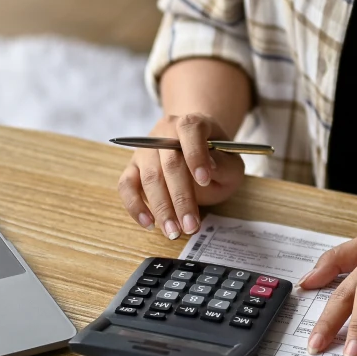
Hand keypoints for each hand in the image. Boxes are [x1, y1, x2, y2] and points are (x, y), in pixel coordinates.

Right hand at [117, 112, 244, 239]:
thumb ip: (224, 165)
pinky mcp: (132, 168)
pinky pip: (126, 186)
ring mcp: (145, 150)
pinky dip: (135, 206)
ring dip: (161, 208)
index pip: (190, 130)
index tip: (204, 179)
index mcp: (192, 124)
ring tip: (174, 231)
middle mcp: (164, 133)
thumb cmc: (215, 160)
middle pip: (169, 162)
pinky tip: (149, 224)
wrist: (196, 152)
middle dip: (181, 197)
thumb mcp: (231, 162)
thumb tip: (208, 169)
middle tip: (191, 226)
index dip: (196, 155)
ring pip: (149, 177)